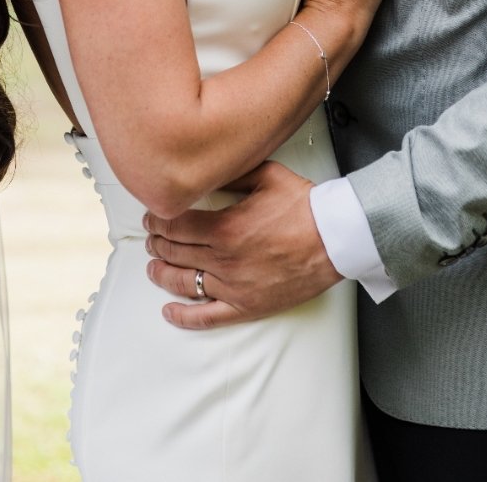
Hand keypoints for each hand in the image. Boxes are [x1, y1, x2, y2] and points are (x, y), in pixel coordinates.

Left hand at [143, 161, 340, 328]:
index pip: (176, 226)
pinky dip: (184, 317)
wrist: (334, 239)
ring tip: (153, 266)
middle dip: (157, 243)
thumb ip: (233, 172)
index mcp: (224, 227)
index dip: (158, 221)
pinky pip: (207, 317)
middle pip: (175, 252)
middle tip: (152, 237)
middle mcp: (224, 260)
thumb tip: (209, 168)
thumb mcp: (266, 175)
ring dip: (162, 274)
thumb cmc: (303, 207)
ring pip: (184, 283)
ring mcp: (234, 287)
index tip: (152, 216)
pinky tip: (169, 311)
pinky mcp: (246, 306)